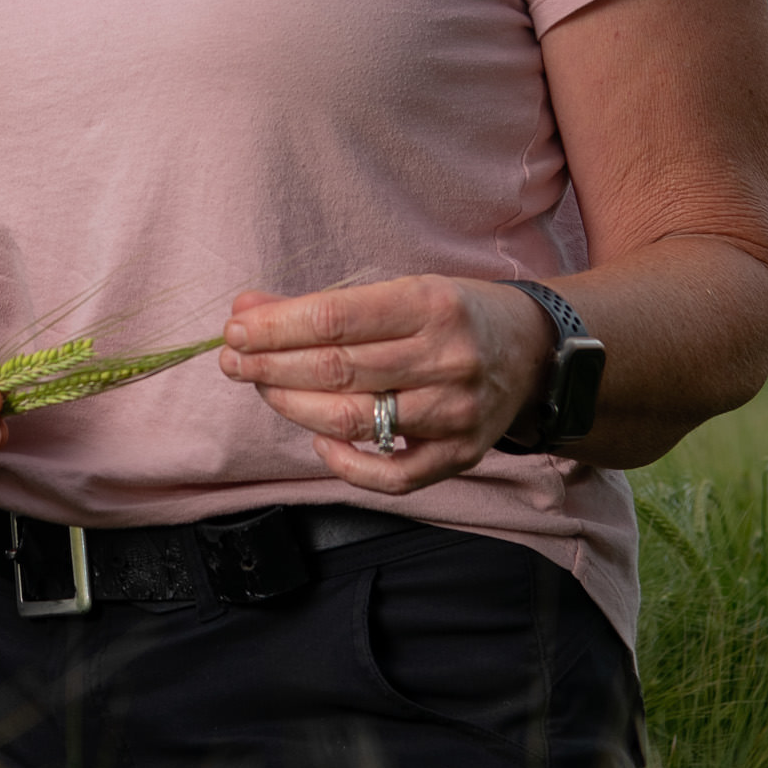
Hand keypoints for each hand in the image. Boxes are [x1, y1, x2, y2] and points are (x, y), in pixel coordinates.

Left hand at [217, 275, 558, 493]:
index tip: (236, 331)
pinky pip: (393, 476)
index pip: (334, 319)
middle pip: (336, 370)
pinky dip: (346, 464)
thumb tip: (245, 310)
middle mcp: (447, 358)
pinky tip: (318, 441)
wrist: (533, 352)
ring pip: (354, 420)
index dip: (275, 328)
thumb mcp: (400, 291)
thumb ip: (322, 305)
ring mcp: (457, 412)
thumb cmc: (451, 316)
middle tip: (234, 363)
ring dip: (293, 408)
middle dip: (271, 367)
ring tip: (266, 391)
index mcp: (430, 304)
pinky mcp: (462, 455)